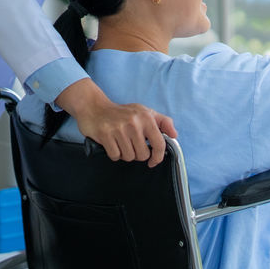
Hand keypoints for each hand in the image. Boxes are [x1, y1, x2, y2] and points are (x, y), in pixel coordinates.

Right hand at [57, 79, 176, 166]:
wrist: (95, 107)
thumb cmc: (122, 112)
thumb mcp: (145, 112)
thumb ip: (163, 122)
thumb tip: (174, 135)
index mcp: (146, 117)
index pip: (159, 144)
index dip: (158, 157)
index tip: (154, 161)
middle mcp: (134, 123)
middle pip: (142, 155)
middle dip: (137, 154)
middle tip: (131, 145)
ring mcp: (119, 129)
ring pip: (129, 157)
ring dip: (125, 154)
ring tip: (121, 142)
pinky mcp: (105, 135)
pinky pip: (116, 156)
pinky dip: (114, 154)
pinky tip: (112, 144)